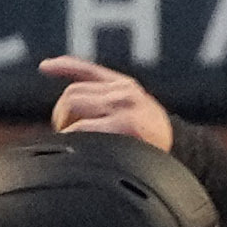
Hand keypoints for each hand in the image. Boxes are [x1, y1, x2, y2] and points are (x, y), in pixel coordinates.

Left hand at [40, 53, 172, 149]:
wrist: (181, 159)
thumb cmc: (149, 143)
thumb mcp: (134, 114)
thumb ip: (107, 104)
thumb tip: (68, 106)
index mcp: (125, 86)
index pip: (88, 71)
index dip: (65, 67)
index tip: (45, 67)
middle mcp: (125, 92)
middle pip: (71, 94)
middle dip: (62, 117)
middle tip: (71, 137)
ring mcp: (125, 107)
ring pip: (70, 106)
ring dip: (65, 128)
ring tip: (80, 144)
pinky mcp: (123, 126)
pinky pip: (79, 129)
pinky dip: (71, 141)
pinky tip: (81, 151)